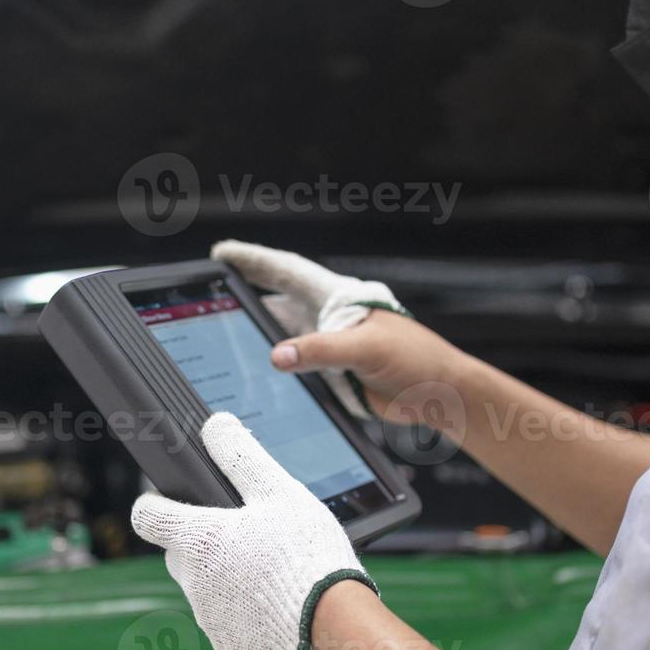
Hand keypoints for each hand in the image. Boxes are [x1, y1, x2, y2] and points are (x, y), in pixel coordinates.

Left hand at [131, 412, 376, 649]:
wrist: (333, 627)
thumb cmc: (308, 556)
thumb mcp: (280, 492)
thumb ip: (241, 456)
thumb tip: (215, 425)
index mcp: (199, 541)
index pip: (146, 518)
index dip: (154, 504)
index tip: (168, 499)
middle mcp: (194, 583)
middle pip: (179, 553)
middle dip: (202, 541)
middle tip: (244, 532)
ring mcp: (210, 619)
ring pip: (204, 588)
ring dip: (225, 576)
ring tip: (271, 567)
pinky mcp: (230, 647)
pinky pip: (226, 620)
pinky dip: (243, 609)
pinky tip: (277, 599)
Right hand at [211, 240, 464, 423]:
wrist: (440, 395)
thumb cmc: (417, 360)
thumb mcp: (366, 349)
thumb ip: (321, 351)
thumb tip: (277, 356)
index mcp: (338, 299)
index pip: (286, 272)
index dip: (254, 262)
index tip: (222, 254)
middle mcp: (328, 319)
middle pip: (275, 306)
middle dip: (243, 301)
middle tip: (210, 300)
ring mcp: (328, 348)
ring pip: (281, 341)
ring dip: (257, 343)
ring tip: (222, 343)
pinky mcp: (331, 376)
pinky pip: (295, 372)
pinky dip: (276, 374)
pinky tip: (255, 378)